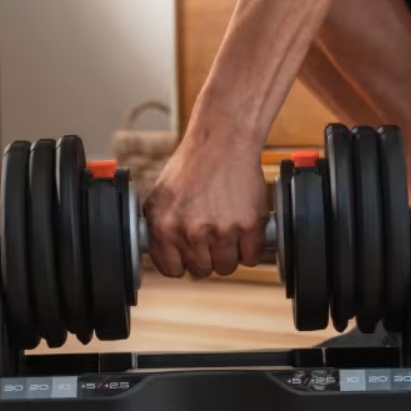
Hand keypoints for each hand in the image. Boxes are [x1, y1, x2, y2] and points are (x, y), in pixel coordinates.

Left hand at [143, 139, 267, 278]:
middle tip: (213, 237)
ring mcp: (221, 230)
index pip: (172, 270)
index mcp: (163, 226)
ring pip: (227, 267)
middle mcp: (190, 231)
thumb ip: (159, 228)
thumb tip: (163, 255)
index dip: (183, 263)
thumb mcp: (161, 196)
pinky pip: (251, 258)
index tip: (190, 256)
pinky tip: (245, 231)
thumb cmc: (193, 165)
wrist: (223, 140)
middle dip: (208, 257)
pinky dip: (251, 248)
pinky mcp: (248, 226)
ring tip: (229, 231)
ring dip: (230, 254)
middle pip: (202, 271)